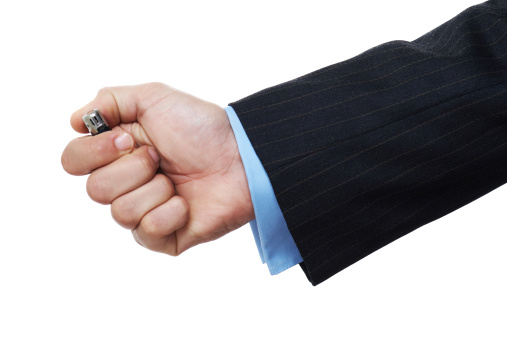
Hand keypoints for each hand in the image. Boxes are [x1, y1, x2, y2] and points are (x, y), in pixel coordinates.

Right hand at [61, 83, 253, 254]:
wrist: (240, 156)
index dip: (95, 152)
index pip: (73, 161)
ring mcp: (144, 211)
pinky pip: (147, 232)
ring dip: (155, 189)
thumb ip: (109, 101)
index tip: (128, 139)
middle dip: (132, 169)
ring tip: (177, 180)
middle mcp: (126, 184)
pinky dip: (170, 212)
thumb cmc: (201, 127)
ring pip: (119, 212)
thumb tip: (75, 122)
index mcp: (117, 153)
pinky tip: (187, 203)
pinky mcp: (163, 237)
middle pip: (95, 190)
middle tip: (160, 157)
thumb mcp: (153, 97)